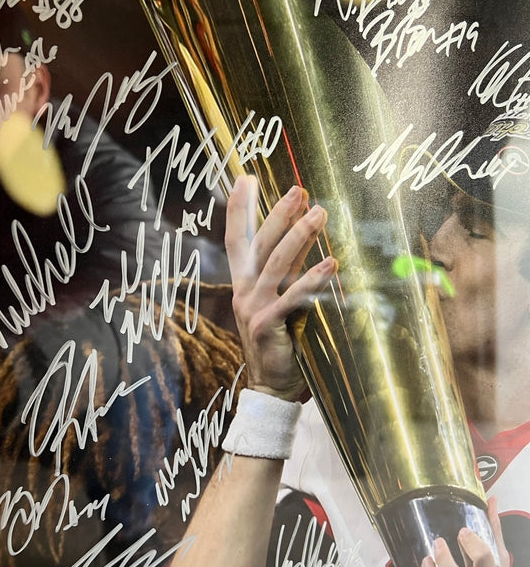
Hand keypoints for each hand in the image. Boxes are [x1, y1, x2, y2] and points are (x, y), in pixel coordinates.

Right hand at [224, 175, 336, 400]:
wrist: (271, 388)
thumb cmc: (280, 344)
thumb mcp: (279, 302)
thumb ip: (287, 275)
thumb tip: (309, 241)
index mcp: (243, 283)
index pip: (236, 238)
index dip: (239, 208)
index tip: (245, 178)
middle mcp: (244, 291)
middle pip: (260, 243)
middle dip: (279, 212)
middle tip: (299, 189)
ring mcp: (253, 307)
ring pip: (276, 263)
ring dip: (299, 236)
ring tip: (320, 214)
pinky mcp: (267, 325)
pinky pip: (292, 297)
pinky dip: (312, 279)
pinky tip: (331, 264)